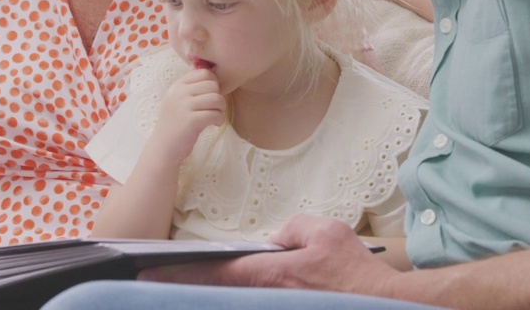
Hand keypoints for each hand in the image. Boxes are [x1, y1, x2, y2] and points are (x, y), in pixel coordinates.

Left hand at [141, 214, 399, 294]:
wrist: (380, 303)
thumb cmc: (354, 269)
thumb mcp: (323, 231)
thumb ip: (291, 228)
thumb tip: (274, 239)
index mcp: (270, 272)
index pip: (213, 272)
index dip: (179, 271)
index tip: (149, 270)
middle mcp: (267, 294)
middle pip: (215, 290)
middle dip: (182, 282)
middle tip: (149, 277)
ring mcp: (276, 304)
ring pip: (231, 299)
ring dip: (206, 290)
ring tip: (179, 280)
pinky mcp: (286, 306)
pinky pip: (252, 302)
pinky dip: (232, 296)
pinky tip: (221, 289)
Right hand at [148, 68, 224, 164]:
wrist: (163, 147)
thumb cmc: (174, 123)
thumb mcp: (177, 99)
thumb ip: (188, 83)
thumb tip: (200, 64)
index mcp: (177, 86)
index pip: (204, 73)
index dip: (213, 83)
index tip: (210, 96)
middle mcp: (179, 93)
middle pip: (212, 85)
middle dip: (218, 97)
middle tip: (214, 109)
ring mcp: (184, 106)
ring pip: (216, 98)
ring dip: (220, 109)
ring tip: (215, 116)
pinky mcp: (191, 121)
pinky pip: (215, 114)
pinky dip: (219, 119)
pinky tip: (214, 124)